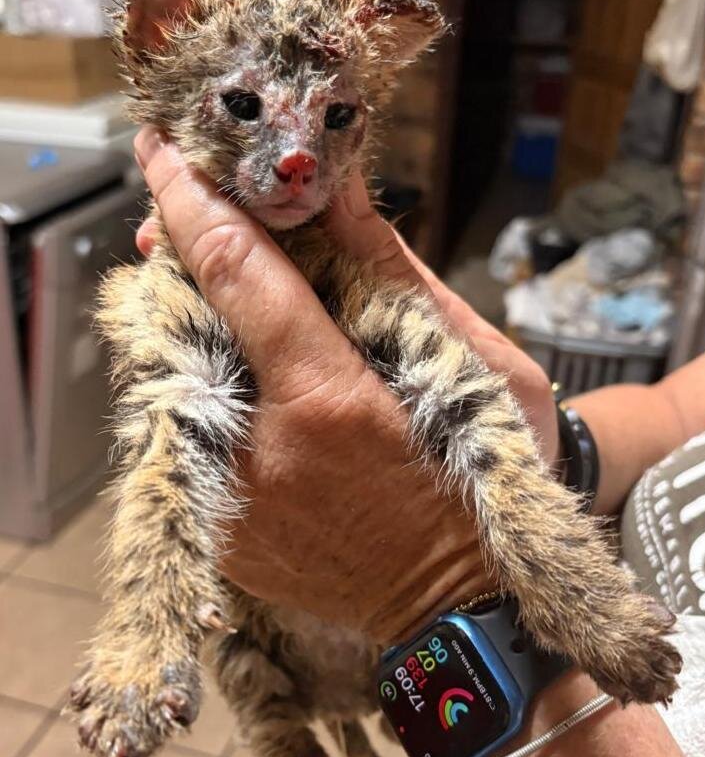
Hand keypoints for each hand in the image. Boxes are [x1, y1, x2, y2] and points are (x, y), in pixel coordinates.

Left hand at [133, 127, 556, 641]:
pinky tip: (243, 366)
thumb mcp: (476, 366)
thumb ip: (394, 275)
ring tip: (229, 290)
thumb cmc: (487, 478)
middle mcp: (257, 456)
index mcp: (328, 402)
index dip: (193, 201)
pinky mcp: (219, 533)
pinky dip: (204, 381)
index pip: (236, 273)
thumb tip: (338, 189)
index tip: (166, 149)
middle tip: (190, 209)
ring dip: (191, 318)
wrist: (463, 606)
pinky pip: (187, 431)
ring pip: (172, 373)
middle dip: (181, 256)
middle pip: (182, 318)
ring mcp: (228, 504)